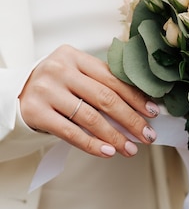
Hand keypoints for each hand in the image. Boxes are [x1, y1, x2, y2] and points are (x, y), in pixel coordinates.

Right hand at [19, 45, 159, 157]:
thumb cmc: (55, 85)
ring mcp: (46, 91)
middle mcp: (60, 70)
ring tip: (130, 148)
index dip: (136, 97)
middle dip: (131, 119)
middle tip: (147, 135)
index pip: (112, 78)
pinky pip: (71, 133)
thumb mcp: (75, 74)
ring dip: (115, 136)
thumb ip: (101, 83)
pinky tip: (108, 152)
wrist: (15, 94)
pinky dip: (92, 144)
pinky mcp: (36, 112)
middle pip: (105, 98)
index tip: (153, 112)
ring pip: (90, 117)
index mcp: (74, 56)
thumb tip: (141, 108)